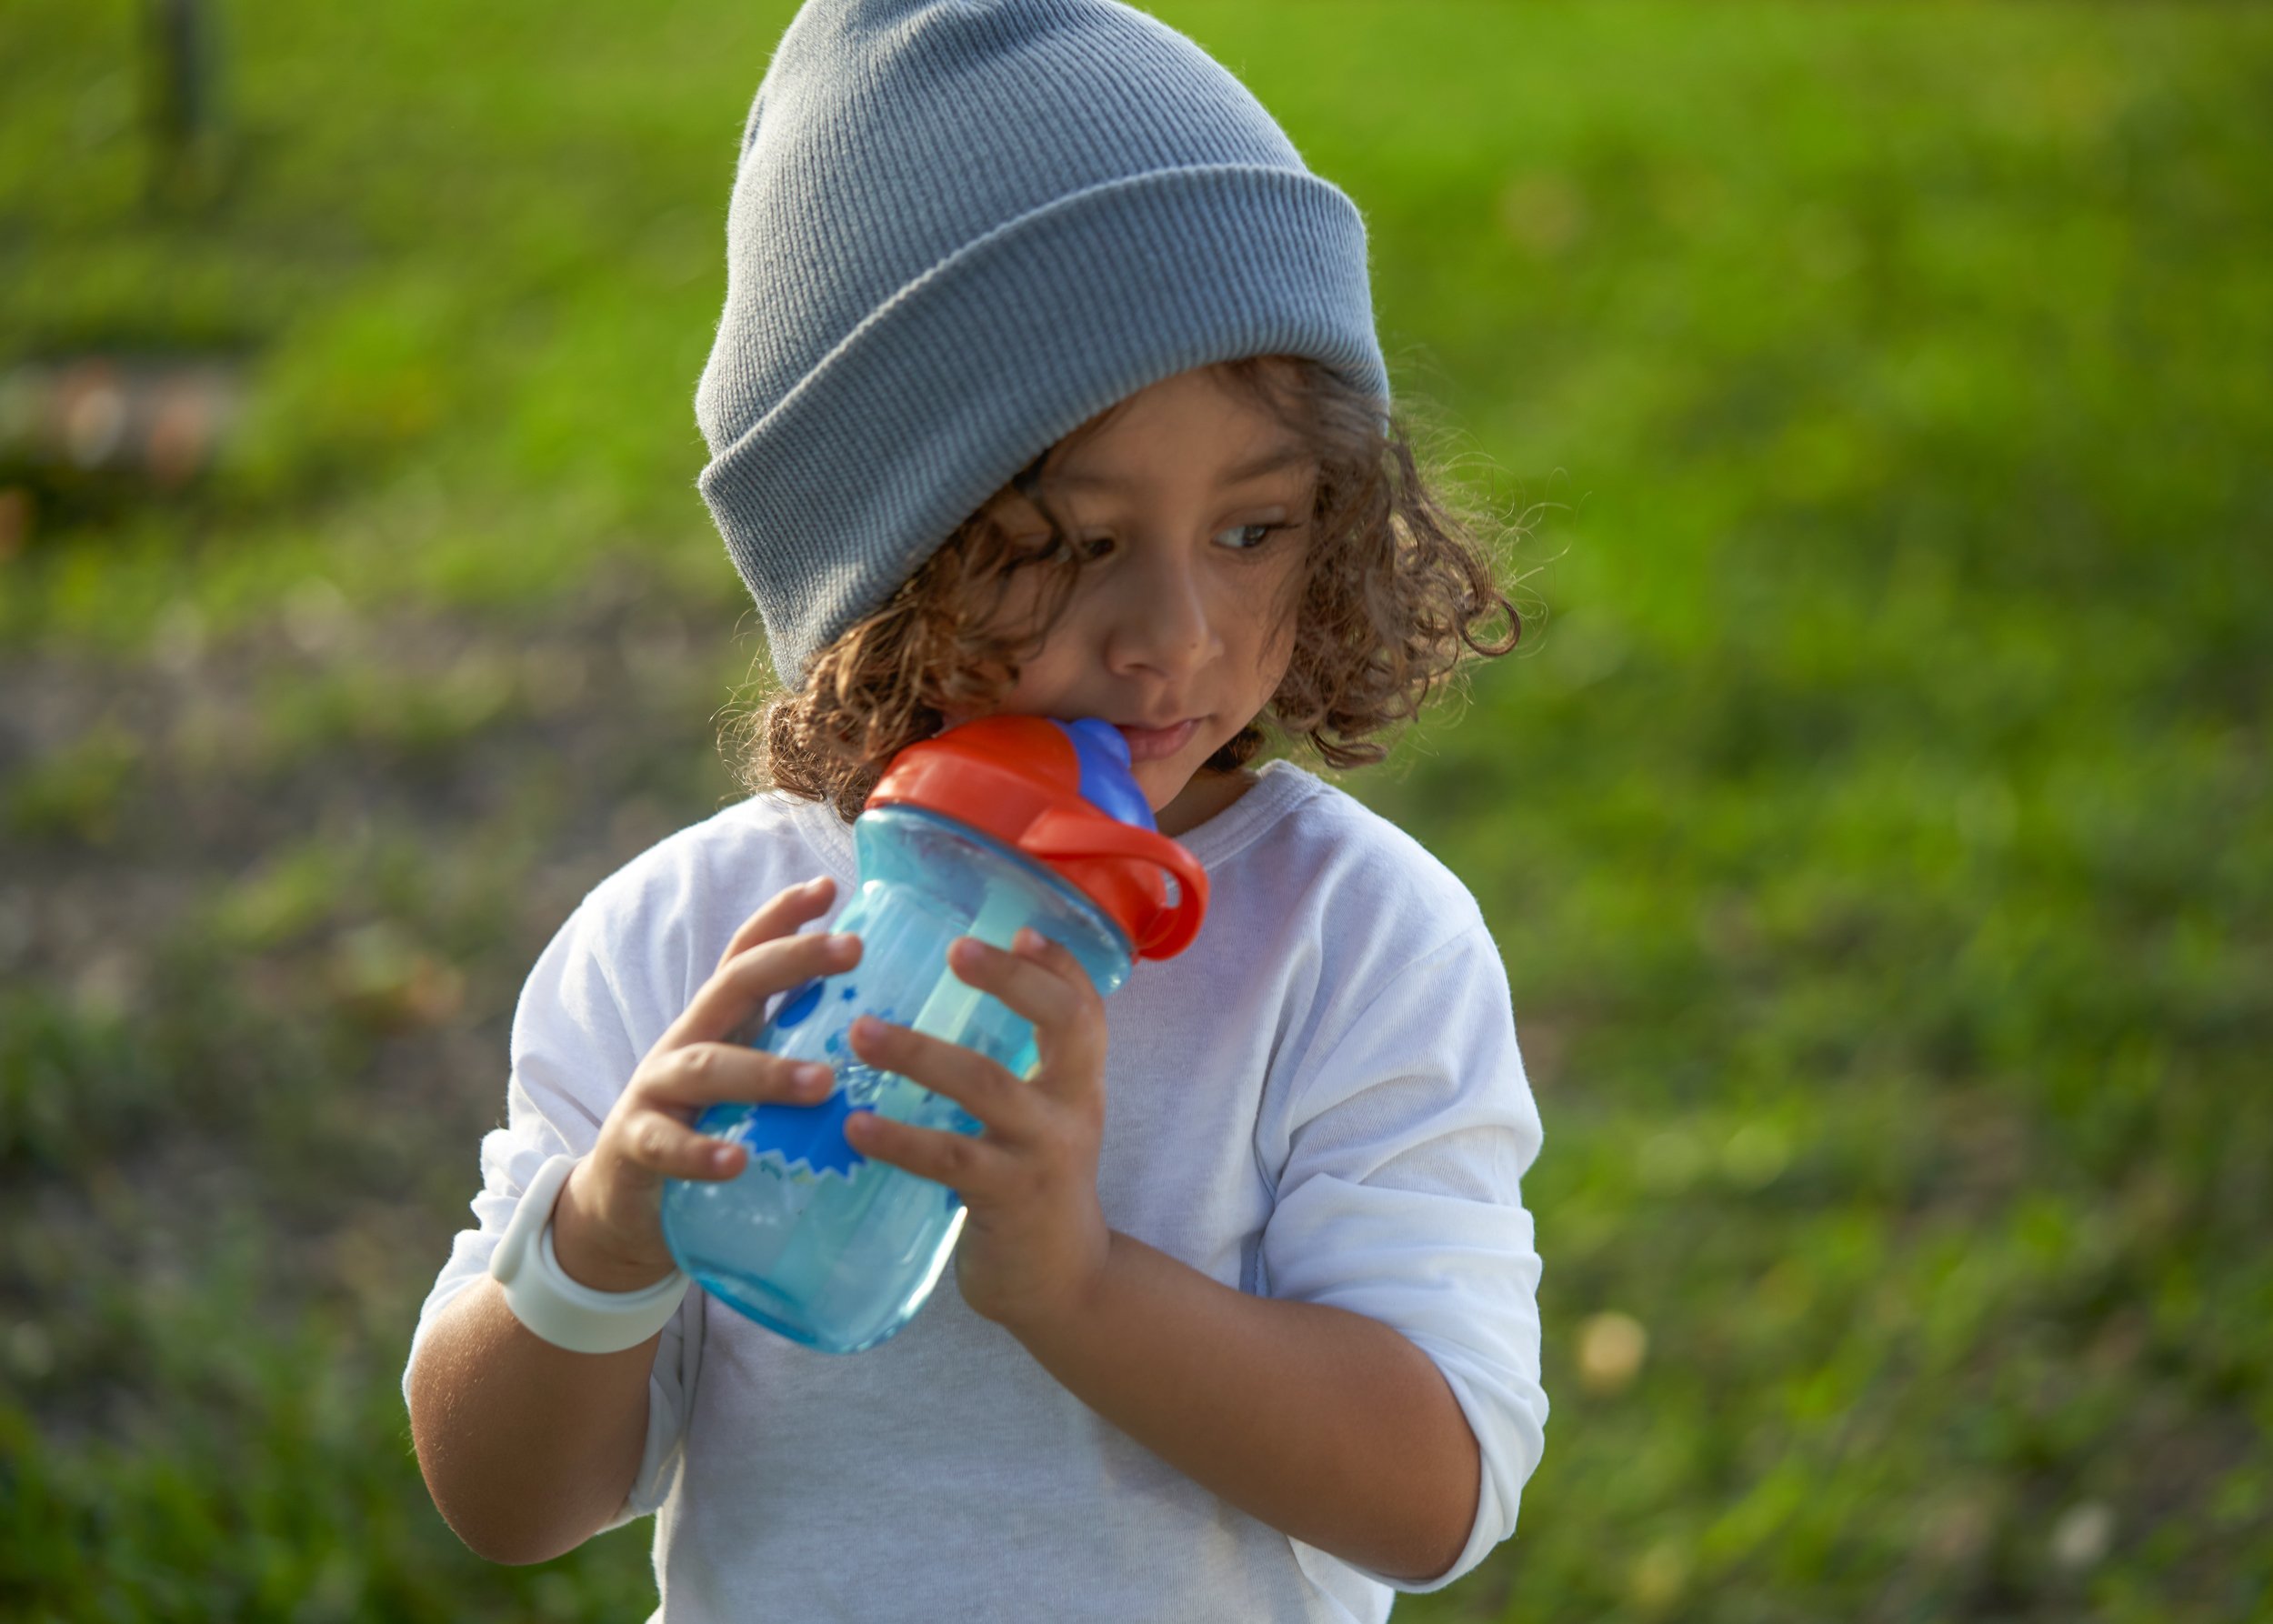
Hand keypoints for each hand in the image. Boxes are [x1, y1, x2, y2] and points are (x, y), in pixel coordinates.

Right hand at [550, 876, 861, 1292]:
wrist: (622, 1203)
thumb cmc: (708, 1129)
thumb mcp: (752, 1082)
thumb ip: (801, 1052)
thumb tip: (890, 1036)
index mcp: (721, 1022)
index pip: (749, 953)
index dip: (784, 916)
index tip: (831, 886)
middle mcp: (687, 1040)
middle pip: (734, 984)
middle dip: (792, 959)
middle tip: (854, 949)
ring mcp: (656, 1091)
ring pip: (707, 1067)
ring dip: (765, 1072)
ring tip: (822, 1082)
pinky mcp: (636, 1146)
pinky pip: (665, 1146)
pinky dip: (699, 1153)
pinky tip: (736, 1162)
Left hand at [843, 926, 1111, 1335]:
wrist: (1062, 1286)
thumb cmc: (1034, 1190)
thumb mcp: (1042, 1122)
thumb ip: (1014, 1072)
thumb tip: (935, 1007)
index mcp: (1080, 1082)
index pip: (1086, 1005)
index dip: (1060, 963)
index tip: (1021, 925)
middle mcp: (1073, 1108)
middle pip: (1064, 1024)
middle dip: (1011, 980)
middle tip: (955, 950)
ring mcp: (1043, 1153)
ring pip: (987, 1085)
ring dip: (920, 1053)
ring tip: (860, 1032)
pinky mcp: (1008, 1198)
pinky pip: (949, 1159)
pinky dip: (899, 1138)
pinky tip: (855, 1125)